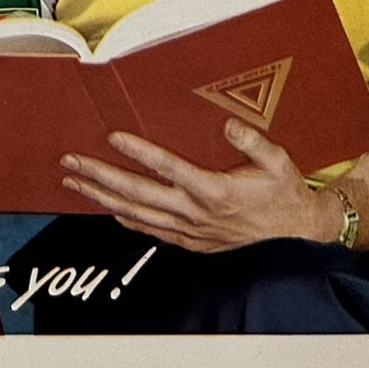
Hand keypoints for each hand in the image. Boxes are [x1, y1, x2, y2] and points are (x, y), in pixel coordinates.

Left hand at [60, 121, 340, 253]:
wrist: (298, 235)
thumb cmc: (285, 195)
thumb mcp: (279, 162)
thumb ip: (253, 143)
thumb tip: (229, 125)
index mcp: (214, 191)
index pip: (168, 168)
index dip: (139, 152)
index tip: (113, 136)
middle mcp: (196, 214)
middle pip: (138, 194)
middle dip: (100, 176)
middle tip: (71, 161)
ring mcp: (191, 231)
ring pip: (137, 215)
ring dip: (103, 198)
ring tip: (75, 182)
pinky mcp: (192, 242)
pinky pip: (151, 231)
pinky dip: (125, 220)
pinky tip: (107, 209)